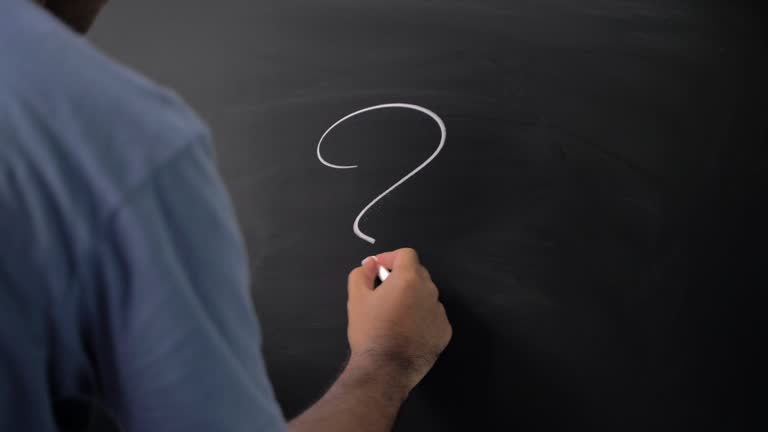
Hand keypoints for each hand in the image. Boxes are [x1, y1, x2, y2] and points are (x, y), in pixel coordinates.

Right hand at [346, 248, 451, 393]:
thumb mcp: (356, 298)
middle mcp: (429, 291)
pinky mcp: (445, 331)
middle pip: (417, 273)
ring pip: (426, 295)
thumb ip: (362, 273)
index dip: (391, 257)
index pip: (406, 254)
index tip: (379, 268)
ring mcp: (439, 312)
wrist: (385, 369)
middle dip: (401, 277)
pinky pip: (433, 315)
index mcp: (408, 279)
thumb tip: (372, 264)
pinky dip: (421, 317)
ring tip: (395, 315)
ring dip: (412, 297)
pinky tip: (407, 331)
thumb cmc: (370, 332)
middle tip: (384, 292)